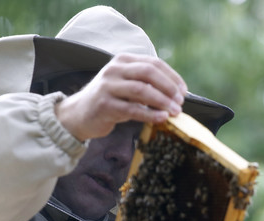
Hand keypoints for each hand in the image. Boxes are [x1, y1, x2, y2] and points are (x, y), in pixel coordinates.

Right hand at [55, 53, 187, 141]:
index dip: (172, 77)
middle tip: (181, 102)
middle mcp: (114, 69)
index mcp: (123, 60)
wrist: (79, 114)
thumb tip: (177, 93)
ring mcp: (107, 86)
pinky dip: (150, 114)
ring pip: (141, 90)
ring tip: (175, 111)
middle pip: (148, 73)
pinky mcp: (104, 105)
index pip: (153, 63)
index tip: (184, 91)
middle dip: (169, 87)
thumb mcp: (126, 85)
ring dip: (162, 101)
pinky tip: (162, 118)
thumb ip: (146, 84)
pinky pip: (132, 109)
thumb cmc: (110, 100)